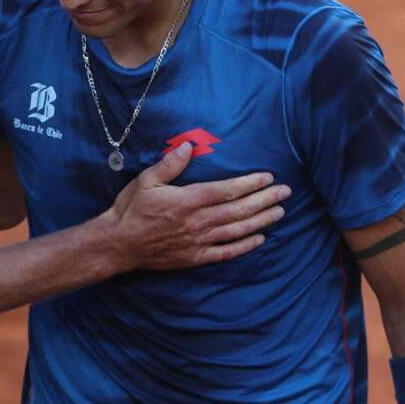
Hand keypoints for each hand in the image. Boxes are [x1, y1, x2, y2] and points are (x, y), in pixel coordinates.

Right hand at [101, 142, 289, 270]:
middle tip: (285, 192)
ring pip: (237, 230)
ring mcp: (199, 241)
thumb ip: (170, 165)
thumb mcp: (146, 181)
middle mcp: (198, 222)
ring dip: (261, 220)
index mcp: (188, 200)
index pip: (227, 190)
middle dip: (265, 200)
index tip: (267, 177)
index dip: (250, 183)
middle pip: (239, 209)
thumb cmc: (131, 209)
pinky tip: (260, 239)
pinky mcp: (196, 257)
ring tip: (279, 212)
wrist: (119, 244)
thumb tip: (188, 146)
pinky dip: (245, 245)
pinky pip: (227, 252)